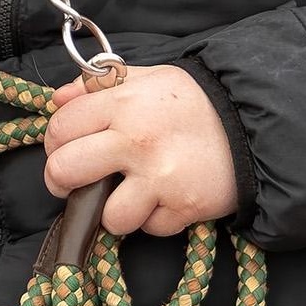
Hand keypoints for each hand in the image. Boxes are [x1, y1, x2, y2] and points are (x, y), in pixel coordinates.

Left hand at [42, 64, 238, 237]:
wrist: (252, 124)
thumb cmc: (193, 100)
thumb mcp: (146, 78)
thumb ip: (98, 86)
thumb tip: (58, 99)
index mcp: (120, 103)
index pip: (60, 128)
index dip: (54, 142)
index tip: (62, 149)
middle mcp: (134, 140)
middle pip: (65, 171)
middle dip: (61, 182)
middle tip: (73, 183)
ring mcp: (159, 177)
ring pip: (108, 215)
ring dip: (114, 211)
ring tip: (127, 195)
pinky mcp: (184, 207)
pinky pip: (150, 228)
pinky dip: (154, 219)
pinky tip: (164, 198)